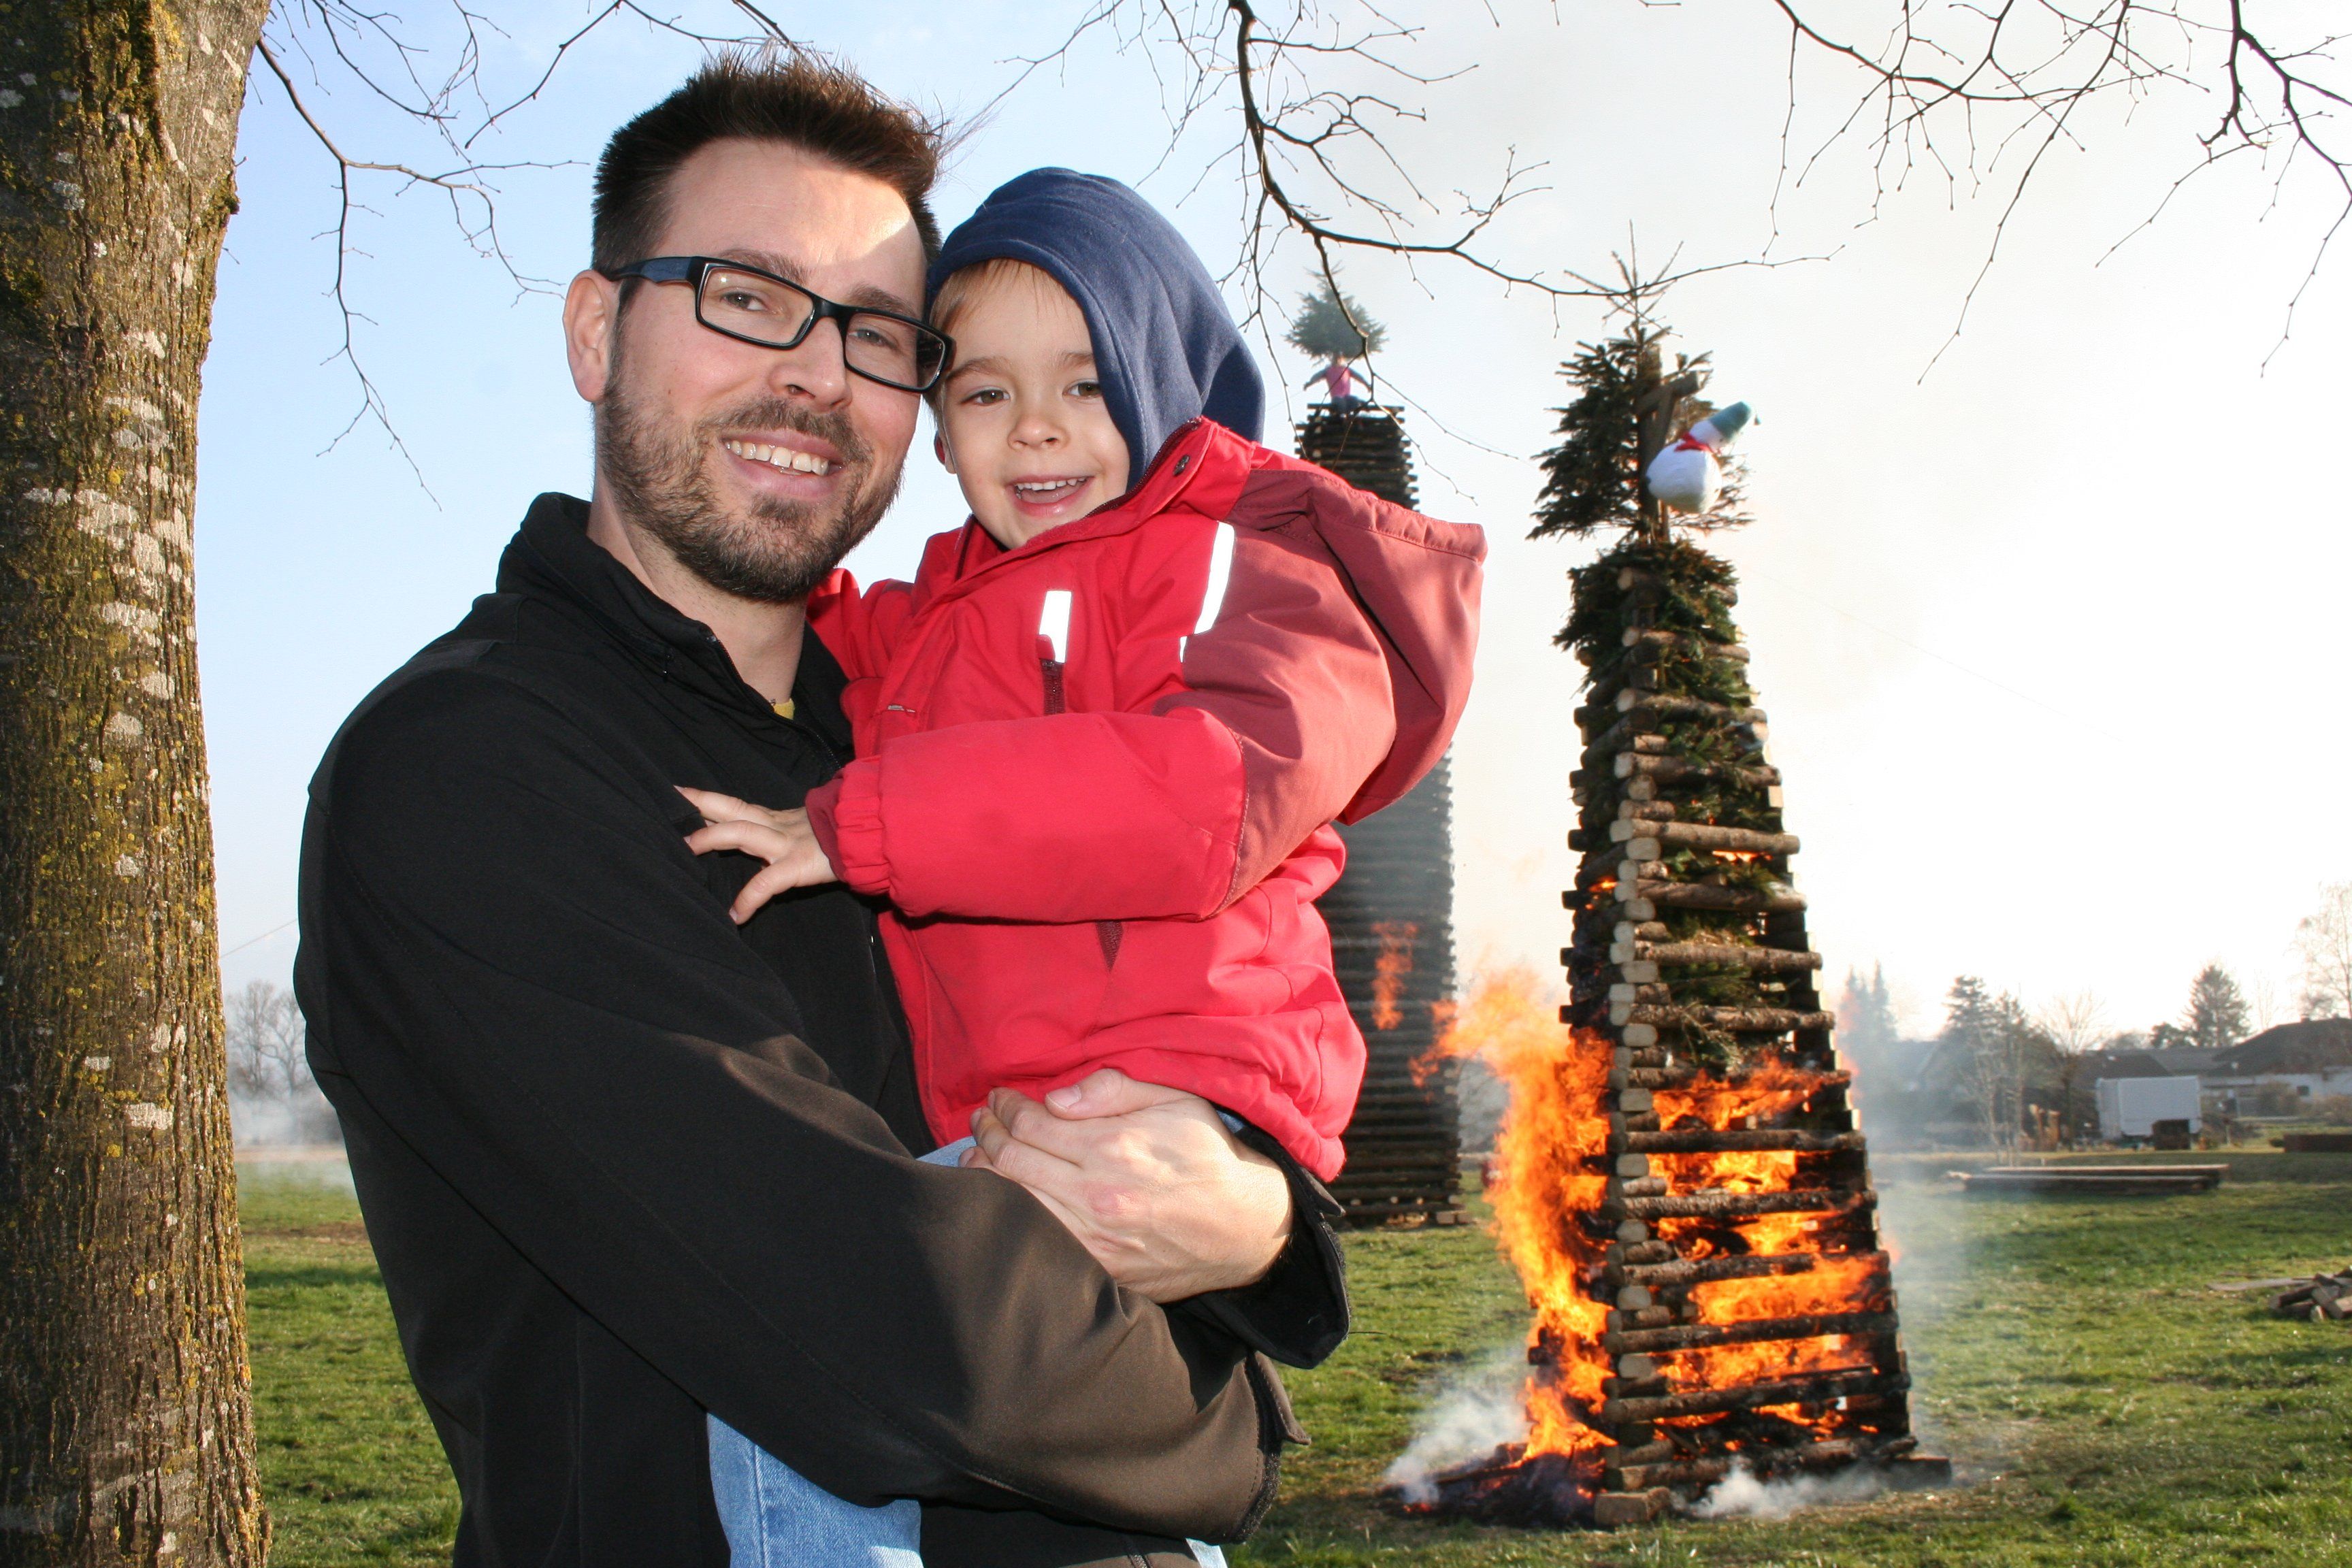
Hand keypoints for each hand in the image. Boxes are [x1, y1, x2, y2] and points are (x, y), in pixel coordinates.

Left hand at [676, 787, 837, 923]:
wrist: (872, 838)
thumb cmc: (842, 836)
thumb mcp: (806, 830)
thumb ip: (783, 832)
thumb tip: (759, 837)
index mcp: (777, 820)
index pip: (735, 806)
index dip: (705, 800)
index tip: (677, 794)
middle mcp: (777, 827)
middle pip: (731, 809)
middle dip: (699, 804)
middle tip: (668, 803)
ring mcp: (786, 844)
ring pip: (741, 833)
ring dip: (710, 839)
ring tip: (684, 850)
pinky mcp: (798, 866)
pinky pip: (767, 881)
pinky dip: (749, 897)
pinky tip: (736, 915)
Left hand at [965, 1069, 1292, 1302]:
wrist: (1248, 1227)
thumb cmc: (1210, 1155)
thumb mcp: (1176, 1101)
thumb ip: (1113, 1090)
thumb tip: (1056, 1098)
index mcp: (1111, 1148)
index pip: (1032, 1123)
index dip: (1007, 1106)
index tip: (1000, 1098)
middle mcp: (1096, 1195)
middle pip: (1013, 1162)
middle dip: (988, 1134)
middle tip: (982, 1120)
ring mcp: (1095, 1239)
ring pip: (1016, 1204)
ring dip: (986, 1176)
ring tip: (977, 1156)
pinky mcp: (1101, 1269)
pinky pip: (1040, 1242)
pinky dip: (1013, 1219)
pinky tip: (1003, 1201)